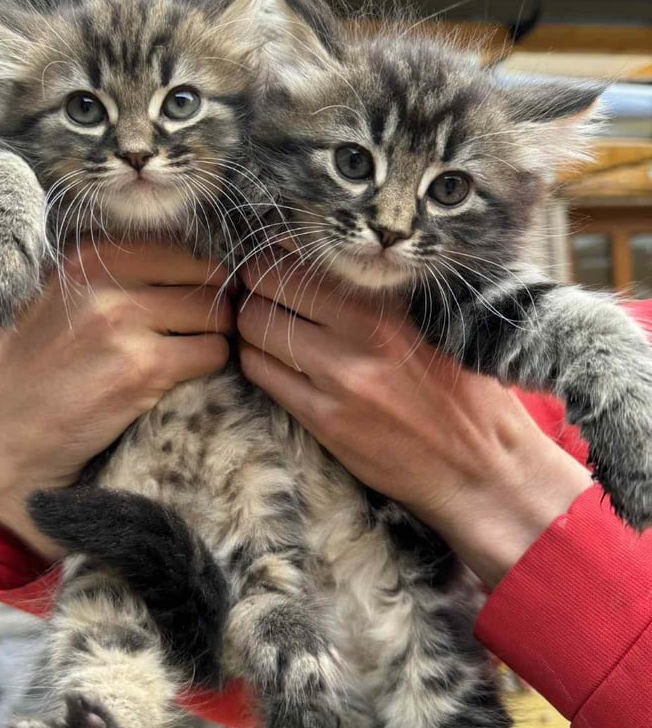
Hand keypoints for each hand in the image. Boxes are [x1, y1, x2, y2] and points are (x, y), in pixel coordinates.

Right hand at [0, 241, 233, 558]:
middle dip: (212, 304)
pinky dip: (211, 366)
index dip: (196, 273)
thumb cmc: (23, 371)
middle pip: (204, 275)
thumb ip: (101, 272)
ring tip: (193, 356)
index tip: (193, 297)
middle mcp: (102, 280)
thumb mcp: (48, 297)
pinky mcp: (141, 371)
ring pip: (215, 315)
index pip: (176, 245)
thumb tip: (174, 254)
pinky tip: (186, 380)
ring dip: (214, 337)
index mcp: (82, 254)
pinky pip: (213, 354)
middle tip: (202, 330)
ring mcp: (122, 324)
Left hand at [238, 254, 590, 587]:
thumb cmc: (466, 394)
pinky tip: (269, 362)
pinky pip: (262, 376)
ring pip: (254, 332)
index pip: (301, 262)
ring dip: (247, 327)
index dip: (273, 259)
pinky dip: (255, 362)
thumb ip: (385, 296)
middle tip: (254, 293)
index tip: (272, 263)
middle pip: (264, 291)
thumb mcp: (438, 326)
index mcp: (390, 306)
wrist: (481, 469)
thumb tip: (330, 261)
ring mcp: (339, 380)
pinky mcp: (324, 420)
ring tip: (260, 328)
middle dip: (251, 288)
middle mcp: (361, 336)